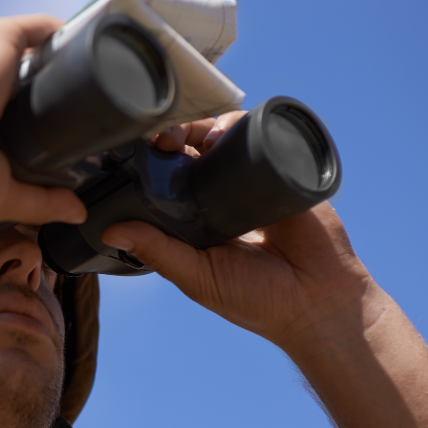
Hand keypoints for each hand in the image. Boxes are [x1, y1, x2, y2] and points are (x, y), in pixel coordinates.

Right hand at [0, 15, 86, 226]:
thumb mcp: (2, 196)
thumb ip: (41, 202)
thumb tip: (76, 212)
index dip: (20, 109)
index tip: (49, 121)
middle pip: (8, 71)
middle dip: (38, 82)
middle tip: (74, 101)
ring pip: (24, 46)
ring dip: (52, 55)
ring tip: (86, 70)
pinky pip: (36, 27)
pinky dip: (61, 33)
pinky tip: (84, 45)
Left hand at [103, 113, 372, 353]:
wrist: (317, 303)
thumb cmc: (255, 299)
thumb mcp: (197, 276)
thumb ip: (158, 252)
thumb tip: (110, 232)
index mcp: (196, 216)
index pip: (168, 176)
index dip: (152, 160)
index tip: (137, 152)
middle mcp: (222, 193)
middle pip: (194, 147)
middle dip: (176, 133)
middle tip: (164, 139)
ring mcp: (254, 179)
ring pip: (226, 136)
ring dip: (206, 124)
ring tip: (196, 135)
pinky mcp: (286, 171)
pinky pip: (263, 136)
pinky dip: (244, 124)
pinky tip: (228, 130)